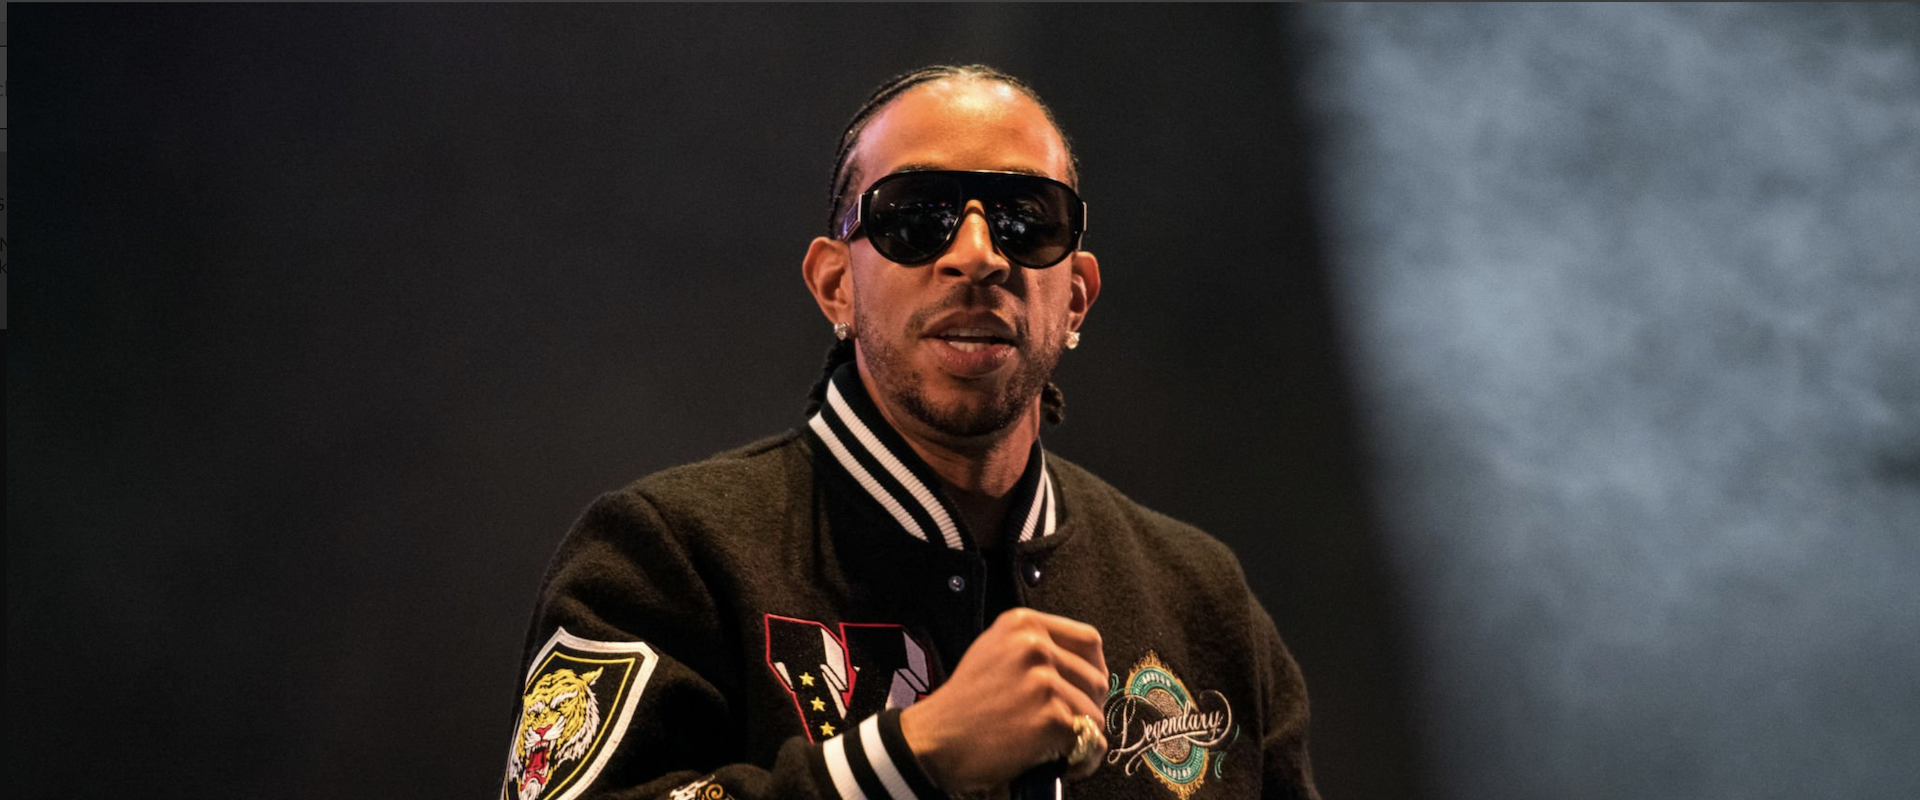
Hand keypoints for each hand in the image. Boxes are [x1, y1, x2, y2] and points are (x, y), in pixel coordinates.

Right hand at [899, 608, 1109, 791]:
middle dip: (1088, 707)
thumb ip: (1034, 648)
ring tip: (1059, 747)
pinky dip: (1081, 757)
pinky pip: (1088, 738)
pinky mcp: (1049, 716)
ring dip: (1083, 735)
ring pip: (1094, 712)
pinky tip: (1060, 761)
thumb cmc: (964, 703)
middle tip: (1069, 727)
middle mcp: (1034, 645)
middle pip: (1096, 678)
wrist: (936, 740)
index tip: (1085, 690)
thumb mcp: (994, 652)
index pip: (1089, 640)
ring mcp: (1043, 681)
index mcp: (1022, 624)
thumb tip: (1083, 666)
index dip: (1094, 669)